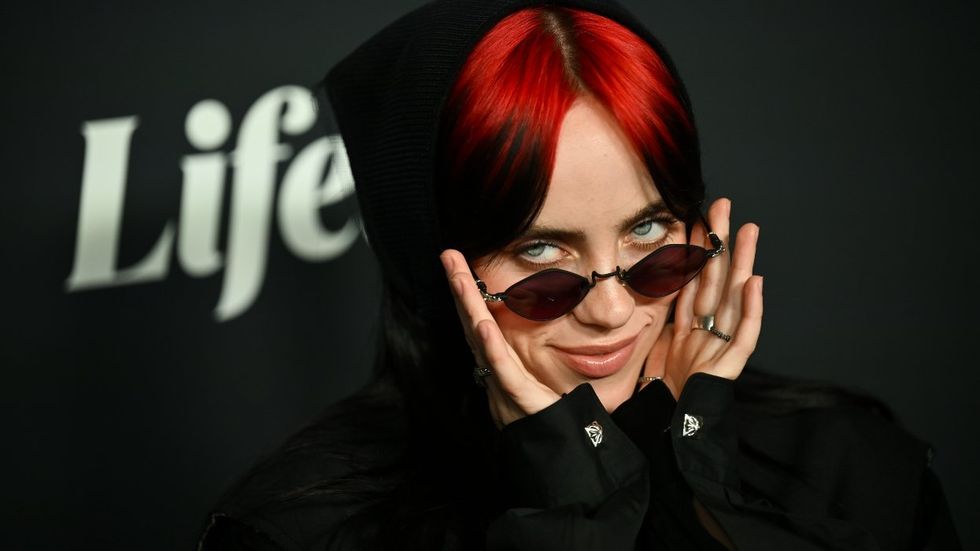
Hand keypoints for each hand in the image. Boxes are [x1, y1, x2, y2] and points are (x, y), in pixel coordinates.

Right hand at [440, 250, 559, 428]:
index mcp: (494, 354)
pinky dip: (490, 345)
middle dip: (459, 285)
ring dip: (469, 306)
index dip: (464, 288)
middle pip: (470, 318)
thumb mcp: (523, 372)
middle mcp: (490, 362)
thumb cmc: (533, 410)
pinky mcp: (514, 390)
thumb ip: (514, 350)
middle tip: (449, 255)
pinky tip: (482, 325)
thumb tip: (508, 325)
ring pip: (479, 335)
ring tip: (461, 279)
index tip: (455, 258)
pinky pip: (499, 365)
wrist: (542, 443)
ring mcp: (499, 375)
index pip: (475, 315)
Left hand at [641, 198, 762, 398]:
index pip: (693, 280)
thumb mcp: (657, 348)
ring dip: (742, 263)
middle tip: (725, 207)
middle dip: (721, 244)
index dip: (695, 251)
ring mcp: (721, 345)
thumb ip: (660, 322)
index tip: (696, 219)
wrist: (670, 428)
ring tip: (748, 231)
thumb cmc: (664, 392)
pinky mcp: (730, 365)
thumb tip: (648, 288)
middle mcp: (709, 330)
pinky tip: (754, 284)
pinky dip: (750, 310)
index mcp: (690, 326)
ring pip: (734, 298)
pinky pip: (744, 335)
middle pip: (716, 280)